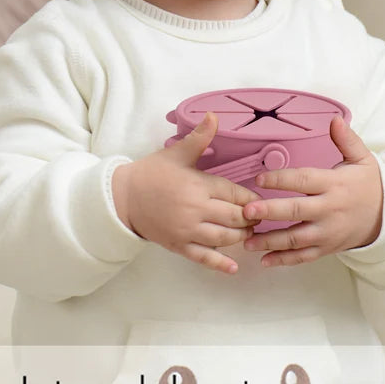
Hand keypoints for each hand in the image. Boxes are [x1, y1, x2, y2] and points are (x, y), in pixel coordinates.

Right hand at [112, 112, 261, 273]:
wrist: (123, 197)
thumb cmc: (152, 173)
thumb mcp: (177, 153)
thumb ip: (200, 137)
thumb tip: (214, 115)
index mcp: (198, 185)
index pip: (235, 194)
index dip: (251, 198)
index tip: (261, 200)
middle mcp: (196, 210)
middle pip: (235, 218)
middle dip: (251, 218)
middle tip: (260, 217)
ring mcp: (187, 230)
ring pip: (224, 238)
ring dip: (241, 237)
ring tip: (250, 233)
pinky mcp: (179, 246)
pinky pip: (203, 257)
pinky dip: (220, 264)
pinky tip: (234, 268)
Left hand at [241, 116, 382, 267]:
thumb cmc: (369, 185)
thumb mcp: (362, 159)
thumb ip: (347, 140)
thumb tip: (335, 119)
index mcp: (334, 184)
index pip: (304, 180)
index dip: (281, 179)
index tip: (259, 178)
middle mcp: (329, 209)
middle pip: (296, 211)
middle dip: (270, 211)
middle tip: (247, 211)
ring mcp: (327, 232)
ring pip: (296, 238)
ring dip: (270, 241)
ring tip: (247, 241)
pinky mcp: (327, 248)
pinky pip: (303, 257)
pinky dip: (284, 260)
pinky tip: (265, 261)